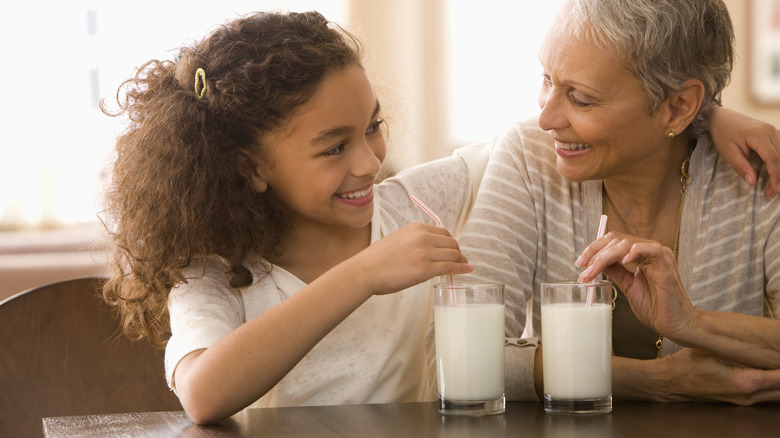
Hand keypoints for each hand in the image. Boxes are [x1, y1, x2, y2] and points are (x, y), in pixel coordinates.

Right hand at [354, 222, 472, 295]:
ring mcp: (425, 253)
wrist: (365, 271)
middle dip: (458, 251)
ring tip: (465, 265)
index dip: (451, 242)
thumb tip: (426, 251)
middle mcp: (423, 237)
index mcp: (415, 228)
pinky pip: (450, 267)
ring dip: (462, 260)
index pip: (442, 233)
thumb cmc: (376, 260)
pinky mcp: (425, 269)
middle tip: (461, 259)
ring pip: (453, 254)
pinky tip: (467, 270)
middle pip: (451, 242)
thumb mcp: (397, 240)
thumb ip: (413, 242)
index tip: (453, 250)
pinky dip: (462, 268)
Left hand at [576, 231, 699, 343]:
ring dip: (604, 256)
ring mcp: (659, 255)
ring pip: (626, 243)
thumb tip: (595, 263)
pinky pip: (648, 249)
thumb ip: (615, 271)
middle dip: (594, 252)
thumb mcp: (628, 286)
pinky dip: (633, 252)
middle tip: (581, 267)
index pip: (613, 241)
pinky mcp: (666, 264)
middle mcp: (649, 251)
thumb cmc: (656, 307)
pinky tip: (622, 261)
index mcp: (640, 254)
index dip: (594, 249)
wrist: (675, 324)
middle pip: (616, 239)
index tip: (579, 263)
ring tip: (592, 272)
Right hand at [660, 348, 779, 404]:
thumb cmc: (687, 365)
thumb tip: (757, 346)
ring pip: (775, 395)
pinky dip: (774, 386)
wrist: (669, 381)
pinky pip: (765, 395)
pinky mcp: (738, 400)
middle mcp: (747, 396)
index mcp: (744, 382)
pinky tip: (773, 376)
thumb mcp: (712, 351)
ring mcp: (743, 401)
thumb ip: (738, 352)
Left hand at [710, 106, 779, 197]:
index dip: (775, 176)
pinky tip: (776, 172)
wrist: (721, 117)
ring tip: (775, 185)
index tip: (774, 190)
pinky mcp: (773, 132)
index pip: (773, 158)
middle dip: (779, 176)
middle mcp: (770, 130)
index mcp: (758, 135)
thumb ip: (741, 167)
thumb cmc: (723, 134)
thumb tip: (752, 182)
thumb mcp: (728, 152)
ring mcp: (773, 130)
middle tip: (772, 192)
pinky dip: (779, 160)